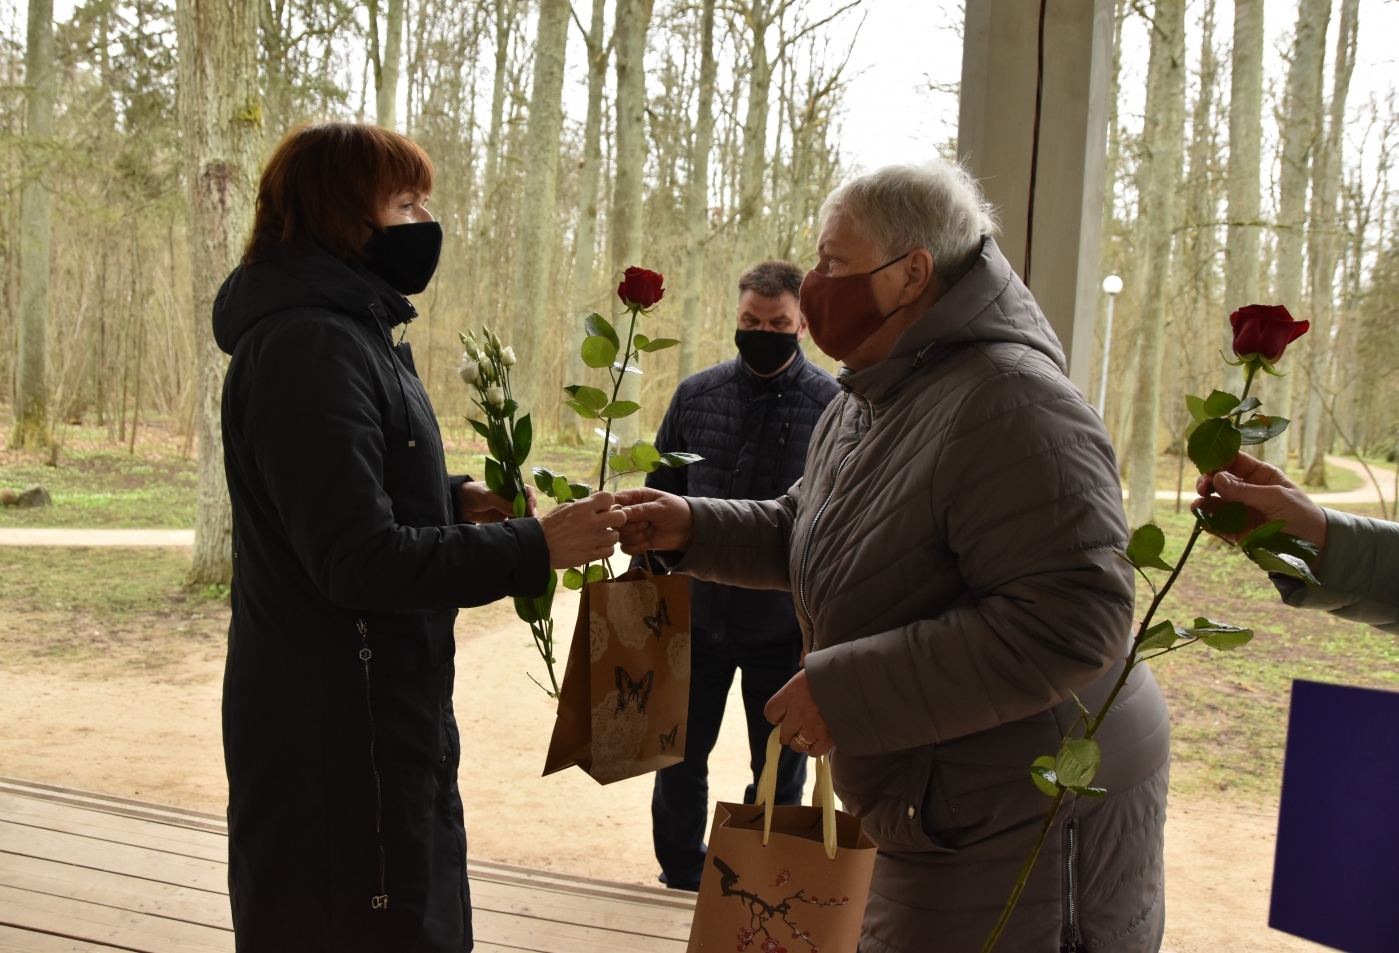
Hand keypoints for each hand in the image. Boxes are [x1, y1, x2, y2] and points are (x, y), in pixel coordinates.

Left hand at [459, 481, 535, 522]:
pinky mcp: (501, 519)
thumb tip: (519, 511)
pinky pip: (512, 523)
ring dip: (524, 520)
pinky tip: (516, 530)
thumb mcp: (489, 496)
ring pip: (521, 515)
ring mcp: (507, 509)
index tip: (530, 507)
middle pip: (526, 504)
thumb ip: (503, 503)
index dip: (531, 499)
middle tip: (531, 520)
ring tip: (525, 526)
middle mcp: (511, 498)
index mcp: (510, 487)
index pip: (527, 491)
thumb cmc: (474, 493)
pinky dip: (515, 526)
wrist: (459, 503)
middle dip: (530, 511)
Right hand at [539, 491, 625, 568]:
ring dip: (609, 536)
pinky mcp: (591, 555)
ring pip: (615, 536)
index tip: (602, 508)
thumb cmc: (550, 525)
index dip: (607, 502)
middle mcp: (591, 522)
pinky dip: (605, 549)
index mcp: (583, 507)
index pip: (609, 497)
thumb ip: (583, 503)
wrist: (538, 546)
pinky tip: (597, 547)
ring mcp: (592, 540)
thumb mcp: (565, 507)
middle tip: (607, 523)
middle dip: (616, 518)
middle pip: (620, 517)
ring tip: (600, 537)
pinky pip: (610, 551)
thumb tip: (597, 499)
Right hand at [615, 487, 693, 553]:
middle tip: (646, 525)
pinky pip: (625, 548)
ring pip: (619, 536)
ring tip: (649, 533)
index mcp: (634, 497)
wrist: (689, 530)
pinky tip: (647, 544)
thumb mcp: (660, 507)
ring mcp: (632, 527)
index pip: (614, 501)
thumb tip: (622, 513)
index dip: (613, 510)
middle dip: (630, 527)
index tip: (623, 517)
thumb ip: (641, 510)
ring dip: (635, 537)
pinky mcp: (636, 541)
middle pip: (614, 522)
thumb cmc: (676, 511)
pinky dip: (635, 548)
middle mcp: (630, 512)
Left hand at [763, 670, 832, 757]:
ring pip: (797, 745)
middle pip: (783, 733)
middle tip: (797, 727)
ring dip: (800, 741)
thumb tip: (794, 695)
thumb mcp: (809, 672)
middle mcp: (797, 713)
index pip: (770, 713)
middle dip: (788, 731)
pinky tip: (820, 739)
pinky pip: (814, 751)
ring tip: (809, 734)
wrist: (857, 681)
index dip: (776, 715)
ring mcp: (812, 728)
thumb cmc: (832, 673)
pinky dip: (815, 748)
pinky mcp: (827, 739)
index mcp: (791, 694)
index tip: (782, 714)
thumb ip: (798, 688)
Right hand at [1193, 452, 1327, 553]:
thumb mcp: (1275, 497)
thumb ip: (1245, 490)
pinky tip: (1204, 522)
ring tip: (1198, 507)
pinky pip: (1219, 525)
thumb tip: (1216, 478)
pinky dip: (1209, 523)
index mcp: (1260, 476)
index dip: (1218, 461)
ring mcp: (1241, 510)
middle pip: (1220, 482)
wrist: (1314, 546)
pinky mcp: (1238, 530)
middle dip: (1208, 483)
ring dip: (1205, 503)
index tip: (1206, 465)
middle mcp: (1247, 490)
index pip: (1234, 462)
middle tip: (1202, 488)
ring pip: (1216, 503)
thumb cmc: (1301, 514)